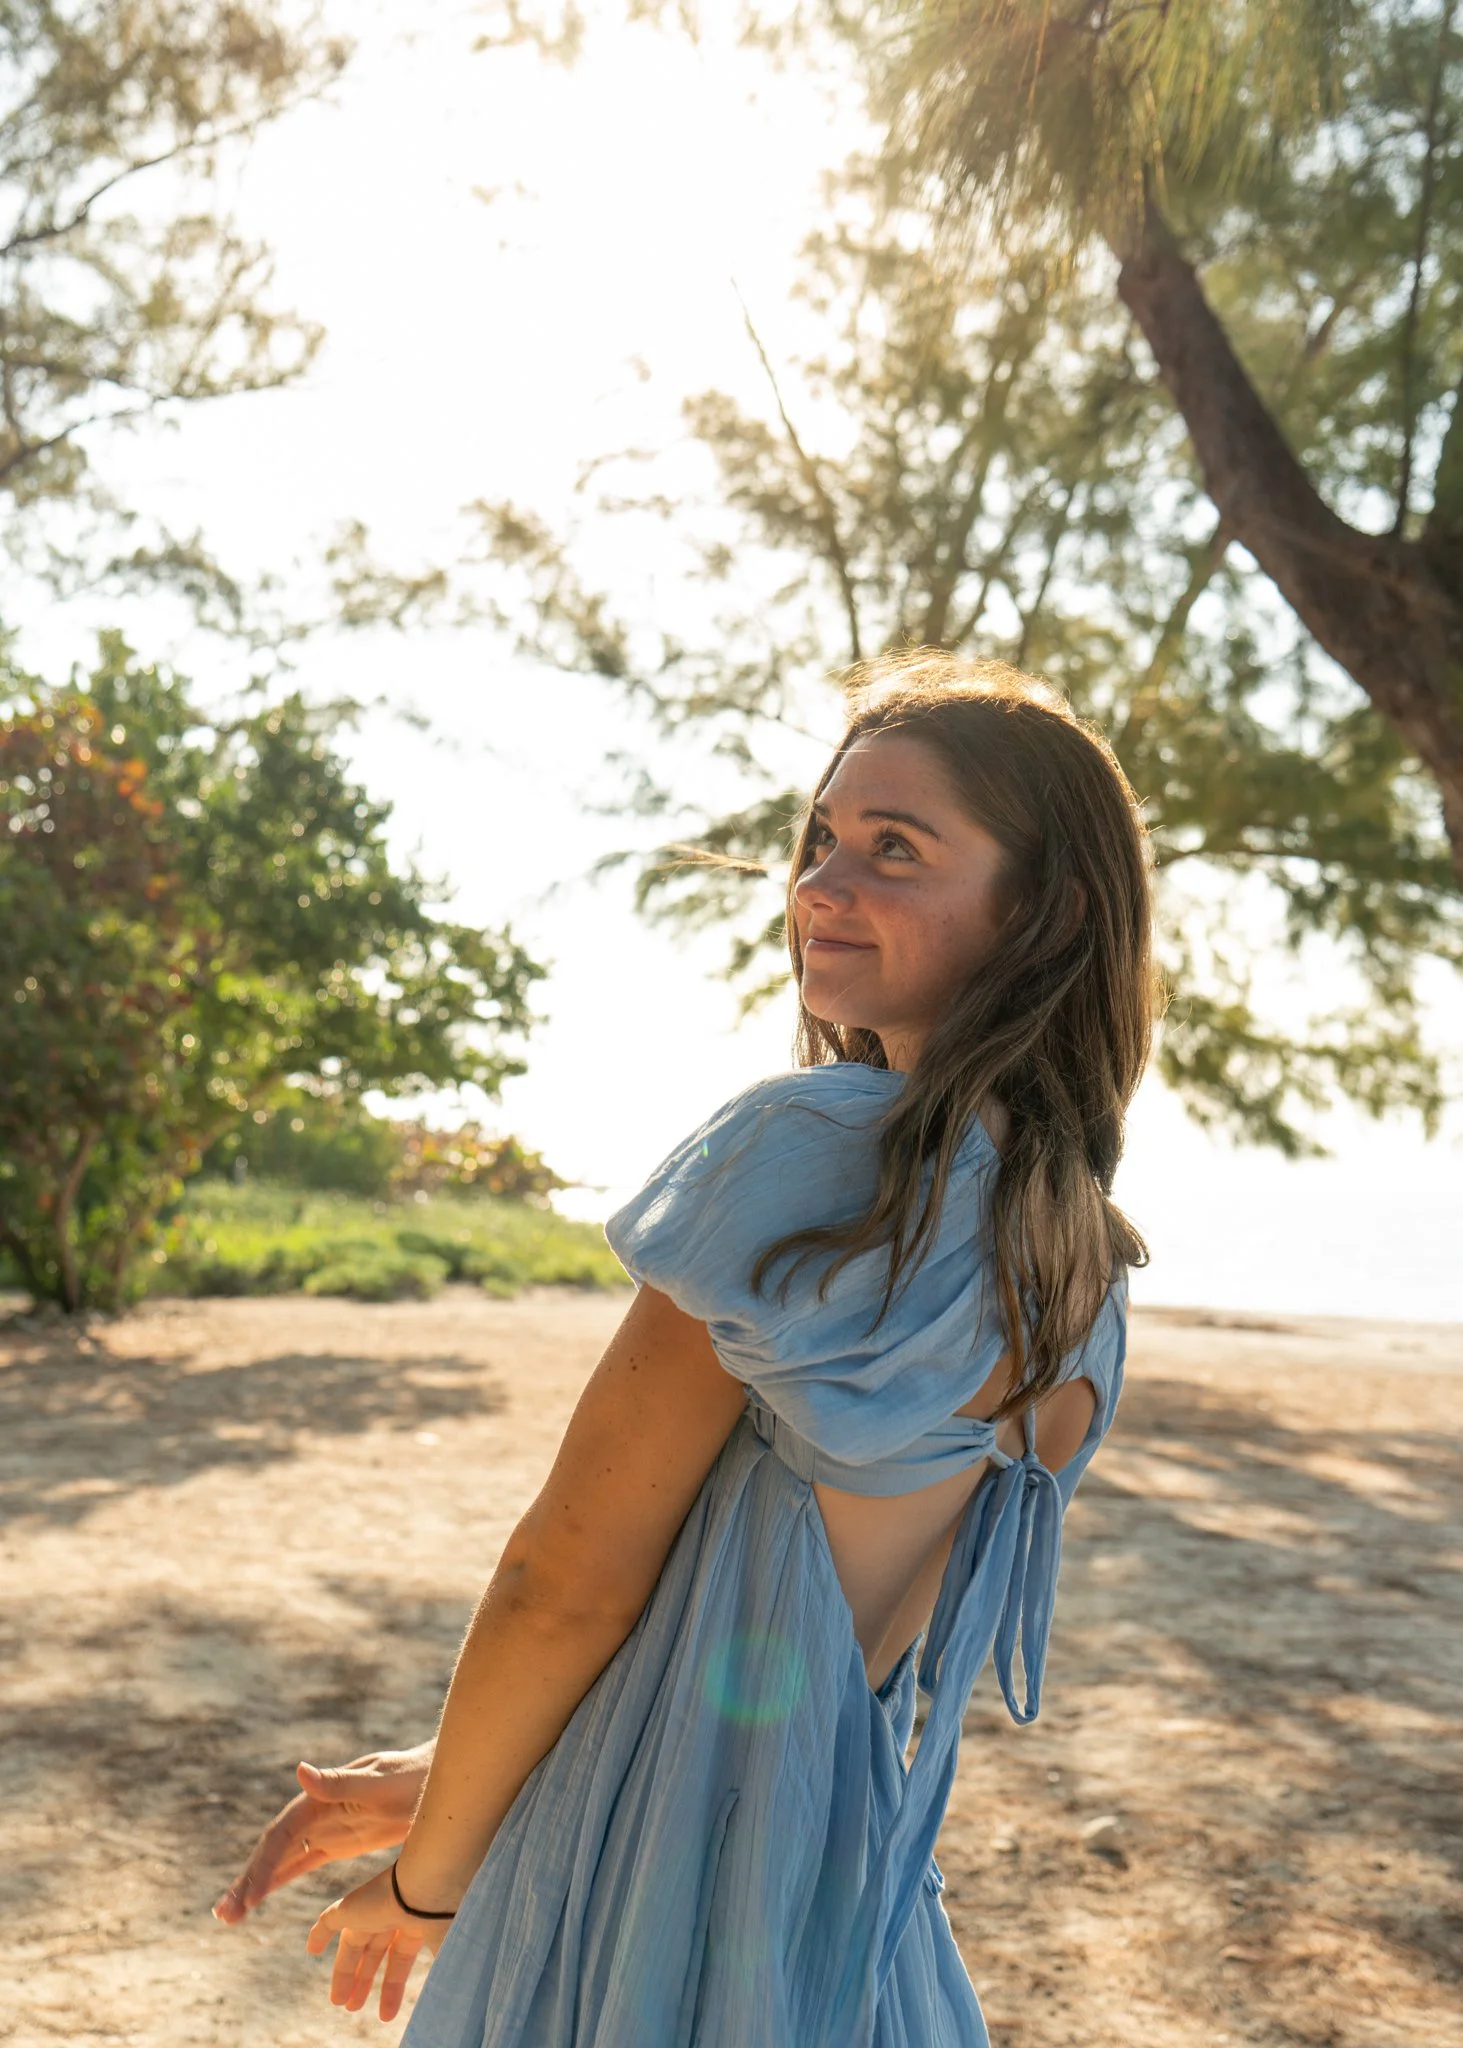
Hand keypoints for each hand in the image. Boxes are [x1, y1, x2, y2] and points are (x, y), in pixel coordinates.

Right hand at [212, 1744, 432, 1924]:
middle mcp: (317, 1811)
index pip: (281, 1836)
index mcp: (320, 1797)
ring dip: (256, 1885)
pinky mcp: (339, 1841)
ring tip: (228, 1916)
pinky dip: (278, 1880)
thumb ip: (341, 1782)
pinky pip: (301, 1863)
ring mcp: (326, 1827)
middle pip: (274, 1849)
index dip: (262, 1866)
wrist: (441, 1777)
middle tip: (223, 1916)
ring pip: (282, 1860)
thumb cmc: (413, 1776)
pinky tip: (258, 1899)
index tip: (248, 1900)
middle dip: (248, 1881)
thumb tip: (299, 1770)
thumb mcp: (381, 1782)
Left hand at [306, 1862, 453, 2020]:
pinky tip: (311, 1950)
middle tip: (353, 2007)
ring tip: (338, 2001)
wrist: (433, 1879)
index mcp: (420, 1923)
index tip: (385, 2015)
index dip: (392, 1988)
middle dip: (365, 1980)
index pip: (400, 1960)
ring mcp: (373, 1908)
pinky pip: (330, 1919)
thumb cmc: (448, 1915)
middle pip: (375, 1953)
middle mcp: (396, 1914)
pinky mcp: (352, 1906)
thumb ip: (445, 1978)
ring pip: (353, 1943)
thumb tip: (448, 2008)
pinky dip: (319, 1933)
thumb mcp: (451, 1952)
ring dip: (344, 1972)